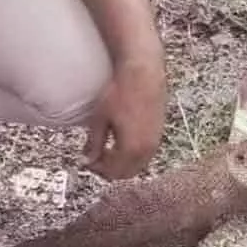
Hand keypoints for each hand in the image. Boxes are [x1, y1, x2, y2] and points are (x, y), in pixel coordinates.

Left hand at [82, 55, 166, 179]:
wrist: (143, 74)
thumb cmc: (121, 93)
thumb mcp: (100, 119)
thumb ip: (94, 143)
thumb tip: (88, 159)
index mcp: (131, 148)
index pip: (112, 171)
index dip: (97, 169)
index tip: (87, 161)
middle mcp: (147, 149)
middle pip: (127, 173)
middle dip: (109, 169)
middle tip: (95, 159)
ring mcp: (155, 141)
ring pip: (138, 165)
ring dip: (122, 163)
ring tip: (107, 150)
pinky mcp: (159, 133)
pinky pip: (145, 154)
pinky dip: (132, 155)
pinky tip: (121, 142)